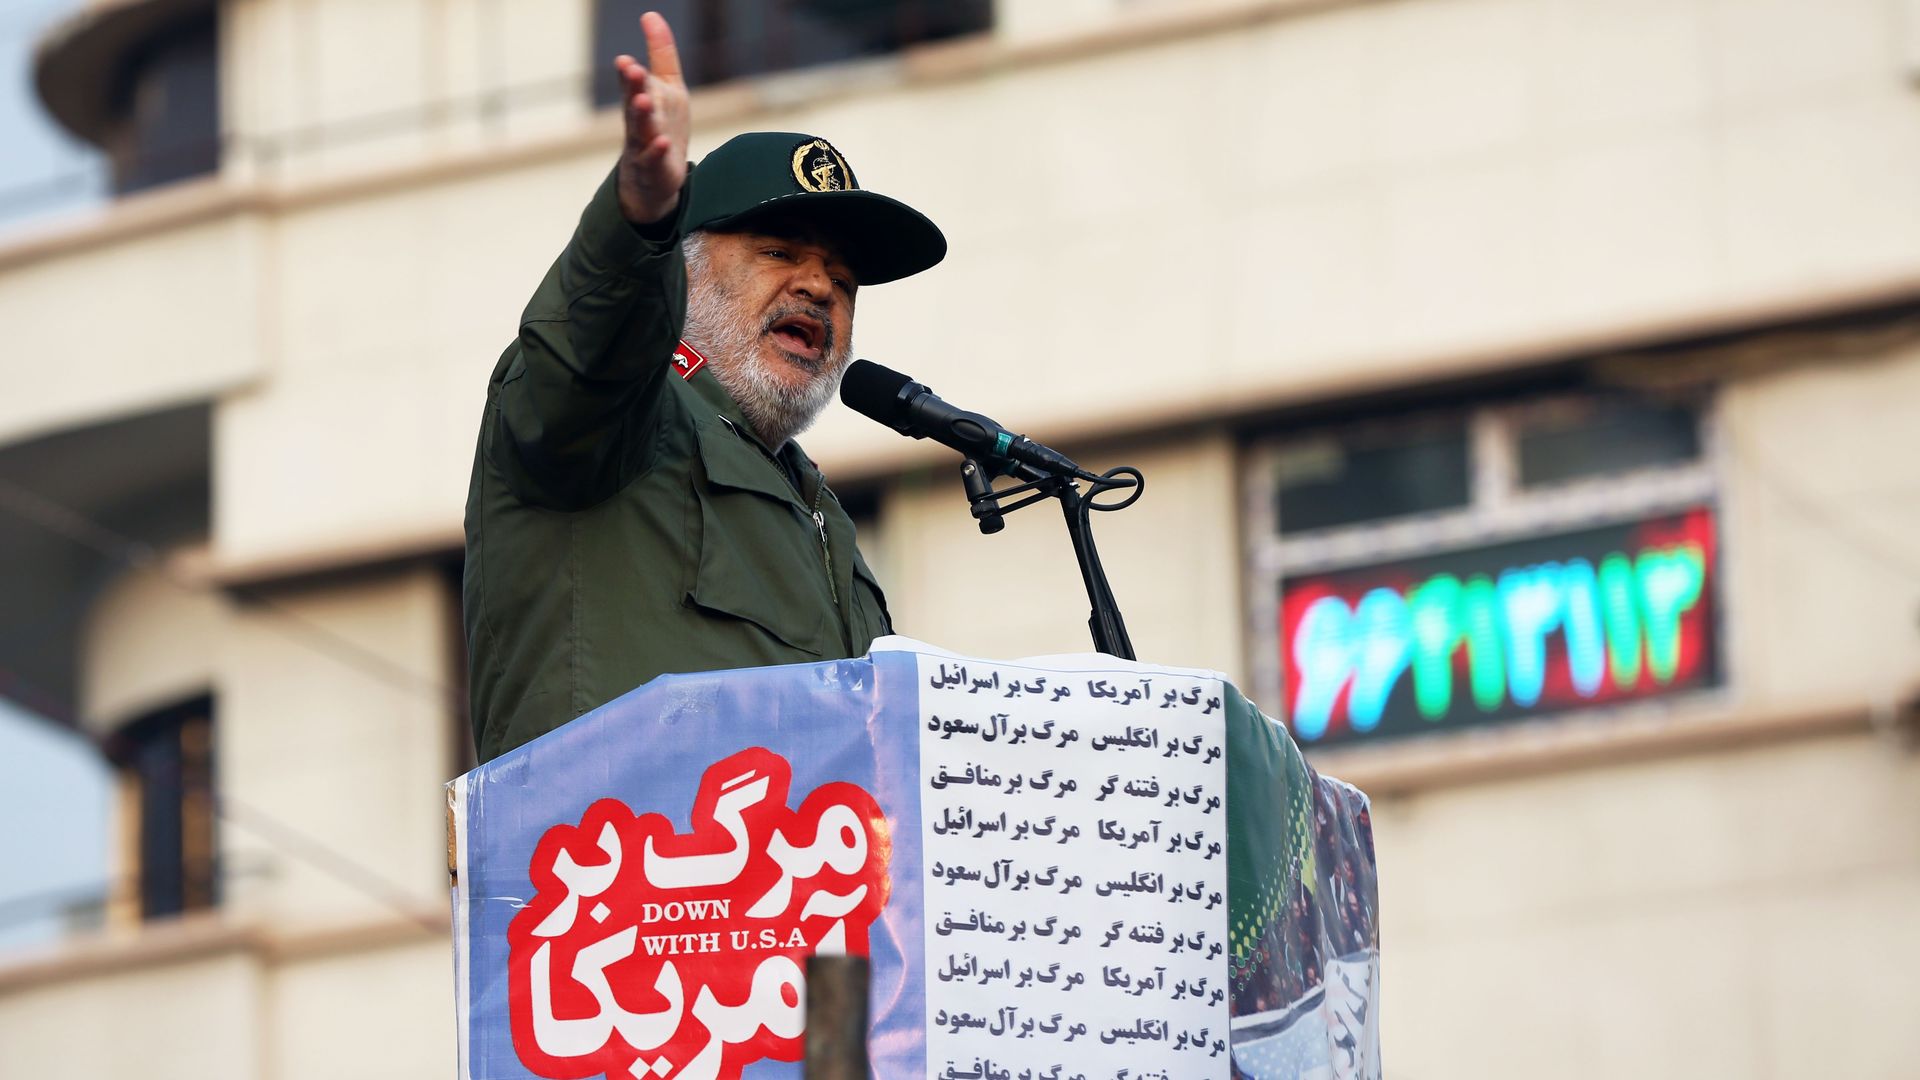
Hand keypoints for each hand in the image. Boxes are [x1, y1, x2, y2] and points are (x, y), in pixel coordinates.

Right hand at [612, 12, 689, 225]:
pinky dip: (656, 150)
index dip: (630, 72)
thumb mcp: (667, 86)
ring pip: (641, 128)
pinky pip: (654, 158)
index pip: (633, 83)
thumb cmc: (661, 125)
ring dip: (641, 114)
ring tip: (643, 100)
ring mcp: (644, 145)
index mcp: (642, 99)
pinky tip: (662, 143)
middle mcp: (639, 120)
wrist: (654, 177)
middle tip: (630, 68)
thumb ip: (660, 53)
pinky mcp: (655, 167)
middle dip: (632, 85)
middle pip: (633, 101)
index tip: (625, 59)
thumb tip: (650, 14)